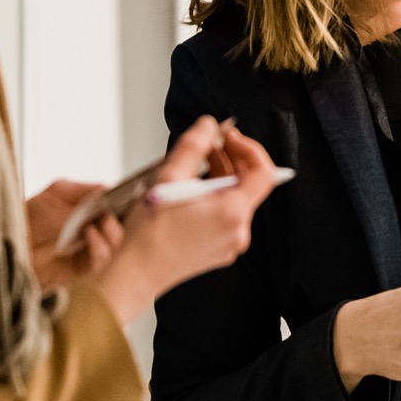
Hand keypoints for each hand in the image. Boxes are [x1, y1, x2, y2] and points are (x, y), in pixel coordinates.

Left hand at [26, 180, 123, 291]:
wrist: (8, 246)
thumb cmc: (27, 218)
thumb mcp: (56, 193)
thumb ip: (83, 191)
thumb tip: (107, 189)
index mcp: (86, 208)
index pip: (114, 203)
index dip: (125, 198)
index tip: (132, 192)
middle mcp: (90, 227)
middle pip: (118, 223)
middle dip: (118, 216)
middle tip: (111, 210)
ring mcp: (87, 247)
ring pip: (113, 242)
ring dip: (109, 232)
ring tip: (95, 223)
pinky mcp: (81, 267)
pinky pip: (99, 260)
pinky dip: (98, 247)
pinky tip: (89, 236)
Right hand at [91, 117, 284, 321]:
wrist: (137, 273)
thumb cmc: (150, 235)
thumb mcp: (169, 179)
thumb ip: (193, 146)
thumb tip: (207, 127)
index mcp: (232, 213)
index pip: (263, 172)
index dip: (249, 148)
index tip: (230, 138)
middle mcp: (238, 231)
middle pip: (249, 185)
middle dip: (231, 159)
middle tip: (210, 144)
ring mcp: (230, 244)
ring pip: (236, 200)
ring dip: (221, 177)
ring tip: (196, 165)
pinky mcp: (219, 251)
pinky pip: (225, 217)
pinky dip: (214, 198)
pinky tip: (192, 191)